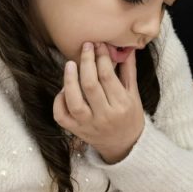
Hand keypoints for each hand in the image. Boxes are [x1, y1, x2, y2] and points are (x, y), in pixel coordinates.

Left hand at [53, 42, 143, 162]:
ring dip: (69, 80)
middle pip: (90, 85)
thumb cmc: (130, 116)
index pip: (108, 76)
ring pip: (74, 101)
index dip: (102, 57)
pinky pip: (61, 115)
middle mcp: (105, 116)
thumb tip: (126, 48)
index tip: (99, 45)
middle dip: (87, 62)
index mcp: (122, 105)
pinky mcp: (76, 131)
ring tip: (70, 64)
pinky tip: (64, 89)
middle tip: (86, 47)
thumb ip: (129, 71)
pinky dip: (59, 101)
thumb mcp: (134, 94)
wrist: (125, 146)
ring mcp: (89, 125)